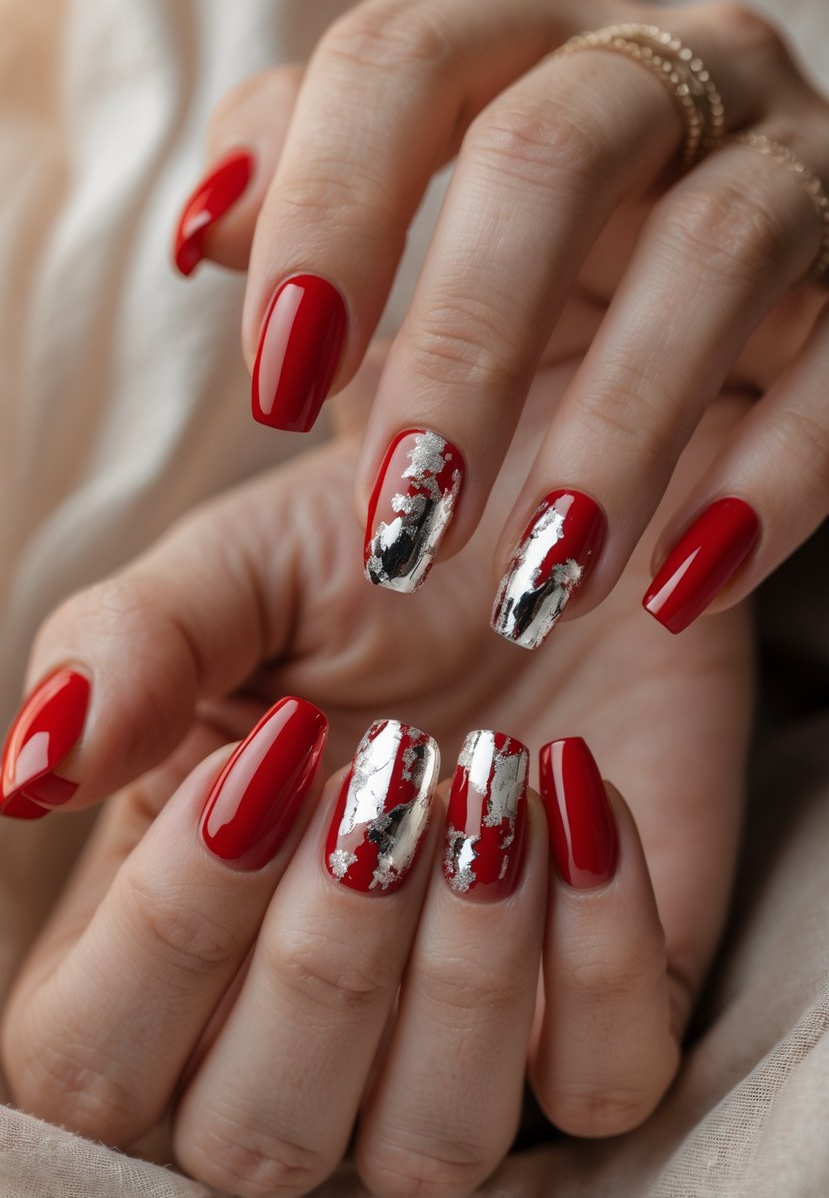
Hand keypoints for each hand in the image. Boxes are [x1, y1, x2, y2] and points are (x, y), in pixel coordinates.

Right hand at [0, 363, 752, 1194]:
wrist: (540, 526)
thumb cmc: (368, 564)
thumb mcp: (233, 577)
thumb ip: (125, 658)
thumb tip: (35, 773)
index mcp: (164, 935)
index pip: (90, 1065)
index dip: (167, 936)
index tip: (266, 757)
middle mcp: (294, 1019)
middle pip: (256, 1144)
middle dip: (324, 958)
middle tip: (389, 770)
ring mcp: (452, 1035)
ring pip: (430, 1151)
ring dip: (463, 971)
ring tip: (490, 782)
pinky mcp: (595, 1007)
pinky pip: (601, 1082)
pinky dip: (599, 951)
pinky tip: (576, 794)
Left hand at [173, 0, 827, 645]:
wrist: (709, 323)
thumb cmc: (528, 286)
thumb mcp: (404, 248)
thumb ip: (302, 216)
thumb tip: (208, 228)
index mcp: (515, 46)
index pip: (400, 63)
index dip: (326, 215)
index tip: (277, 389)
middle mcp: (657, 75)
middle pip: (548, 151)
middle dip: (463, 347)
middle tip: (403, 522)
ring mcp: (786, 165)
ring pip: (713, 251)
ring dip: (616, 433)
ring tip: (539, 586)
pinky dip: (767, 484)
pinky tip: (678, 589)